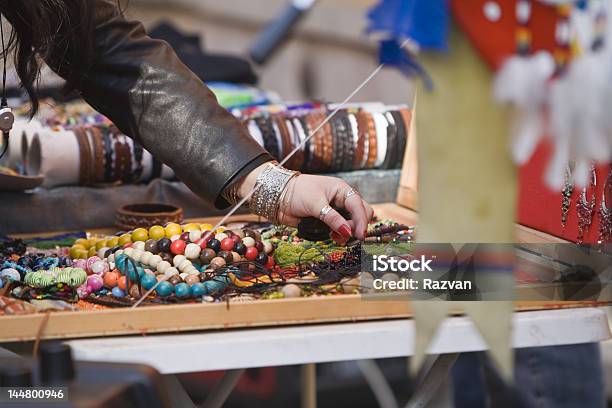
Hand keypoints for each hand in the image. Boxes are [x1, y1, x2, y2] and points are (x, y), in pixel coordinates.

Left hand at [240, 164, 373, 241]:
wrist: (279, 197)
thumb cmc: (298, 192)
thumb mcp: (316, 204)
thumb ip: (333, 218)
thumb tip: (348, 232)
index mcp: (342, 190)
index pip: (358, 205)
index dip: (361, 220)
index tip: (360, 235)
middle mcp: (341, 200)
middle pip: (360, 214)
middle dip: (357, 226)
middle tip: (348, 236)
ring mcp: (336, 211)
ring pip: (352, 223)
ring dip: (348, 232)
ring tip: (338, 238)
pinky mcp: (328, 220)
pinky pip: (340, 229)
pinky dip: (340, 234)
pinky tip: (333, 237)